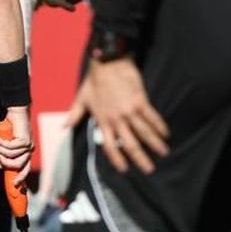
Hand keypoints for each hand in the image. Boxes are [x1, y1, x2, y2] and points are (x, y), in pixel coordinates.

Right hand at [0, 106, 32, 172]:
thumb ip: (3, 154)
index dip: (21, 177)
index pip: (26, 169)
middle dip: (6, 164)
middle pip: (18, 166)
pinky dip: (0, 144)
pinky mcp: (24, 140)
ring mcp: (28, 146)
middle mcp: (29, 151)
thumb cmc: (10, 128)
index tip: (15, 184)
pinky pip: (9, 147)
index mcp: (26, 153)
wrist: (17, 113)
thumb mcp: (5, 144)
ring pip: (12, 156)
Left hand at [69, 57, 170, 173]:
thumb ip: (74, 114)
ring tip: (164, 152)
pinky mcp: (140, 101)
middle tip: (150, 169)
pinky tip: (166, 133)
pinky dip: (160, 126)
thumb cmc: (94, 80)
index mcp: (102, 121)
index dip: (117, 159)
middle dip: (141, 158)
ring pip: (145, 133)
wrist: (108, 63)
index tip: (124, 169)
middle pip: (130, 144)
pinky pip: (152, 117)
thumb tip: (64, 126)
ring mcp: (129, 111)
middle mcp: (116, 119)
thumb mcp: (81, 98)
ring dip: (155, 144)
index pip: (110, 146)